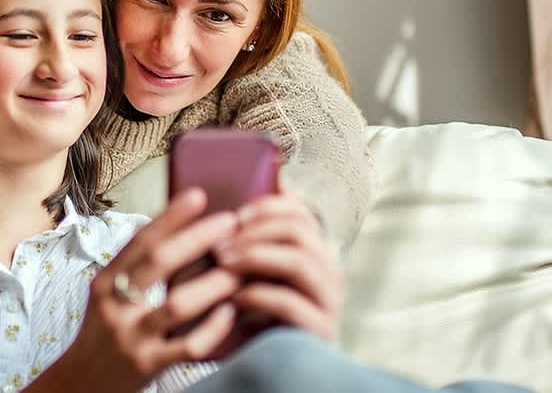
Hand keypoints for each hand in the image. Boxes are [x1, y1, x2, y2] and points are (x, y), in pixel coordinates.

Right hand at [28, 189, 240, 392]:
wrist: (81, 385)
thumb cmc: (103, 334)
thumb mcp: (106, 296)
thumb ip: (134, 268)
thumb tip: (174, 227)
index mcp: (104, 283)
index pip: (139, 242)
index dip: (169, 217)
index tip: (198, 196)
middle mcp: (114, 307)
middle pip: (158, 263)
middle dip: (197, 238)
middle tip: (230, 222)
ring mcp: (131, 338)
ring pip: (176, 306)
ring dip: (211, 284)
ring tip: (238, 269)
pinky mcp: (148, 367)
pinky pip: (187, 346)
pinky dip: (213, 328)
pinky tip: (231, 313)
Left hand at [215, 192, 344, 339]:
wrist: (263, 362)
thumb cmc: (255, 313)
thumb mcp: (256, 270)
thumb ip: (261, 238)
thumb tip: (280, 189)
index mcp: (317, 254)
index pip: (303, 214)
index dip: (269, 207)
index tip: (236, 216)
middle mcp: (330, 273)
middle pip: (299, 231)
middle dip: (255, 232)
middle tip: (221, 244)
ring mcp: (329, 302)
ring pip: (298, 261)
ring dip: (254, 257)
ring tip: (223, 264)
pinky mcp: (319, 330)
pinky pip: (289, 302)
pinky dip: (256, 294)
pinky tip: (234, 297)